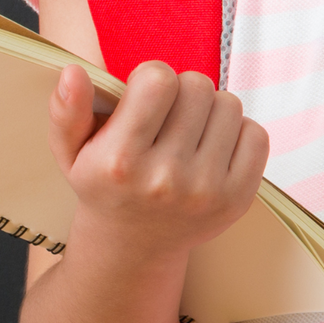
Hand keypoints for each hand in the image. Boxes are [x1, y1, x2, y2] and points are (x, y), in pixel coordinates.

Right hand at [48, 60, 268, 257]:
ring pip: (229, 105)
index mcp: (119, 161)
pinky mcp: (237, 200)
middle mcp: (164, 179)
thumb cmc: (103, 187)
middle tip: (168, 115)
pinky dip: (238, 132)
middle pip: (198, 86)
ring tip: (189, 131)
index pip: (158, 79)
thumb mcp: (71, 152)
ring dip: (210, 110)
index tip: (144, 94)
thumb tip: (73, 72)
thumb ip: (67, 110)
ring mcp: (205, 192)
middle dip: (182, 91)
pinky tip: (213, 147)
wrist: (132, 249)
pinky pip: (257, 135)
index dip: (152, 77)